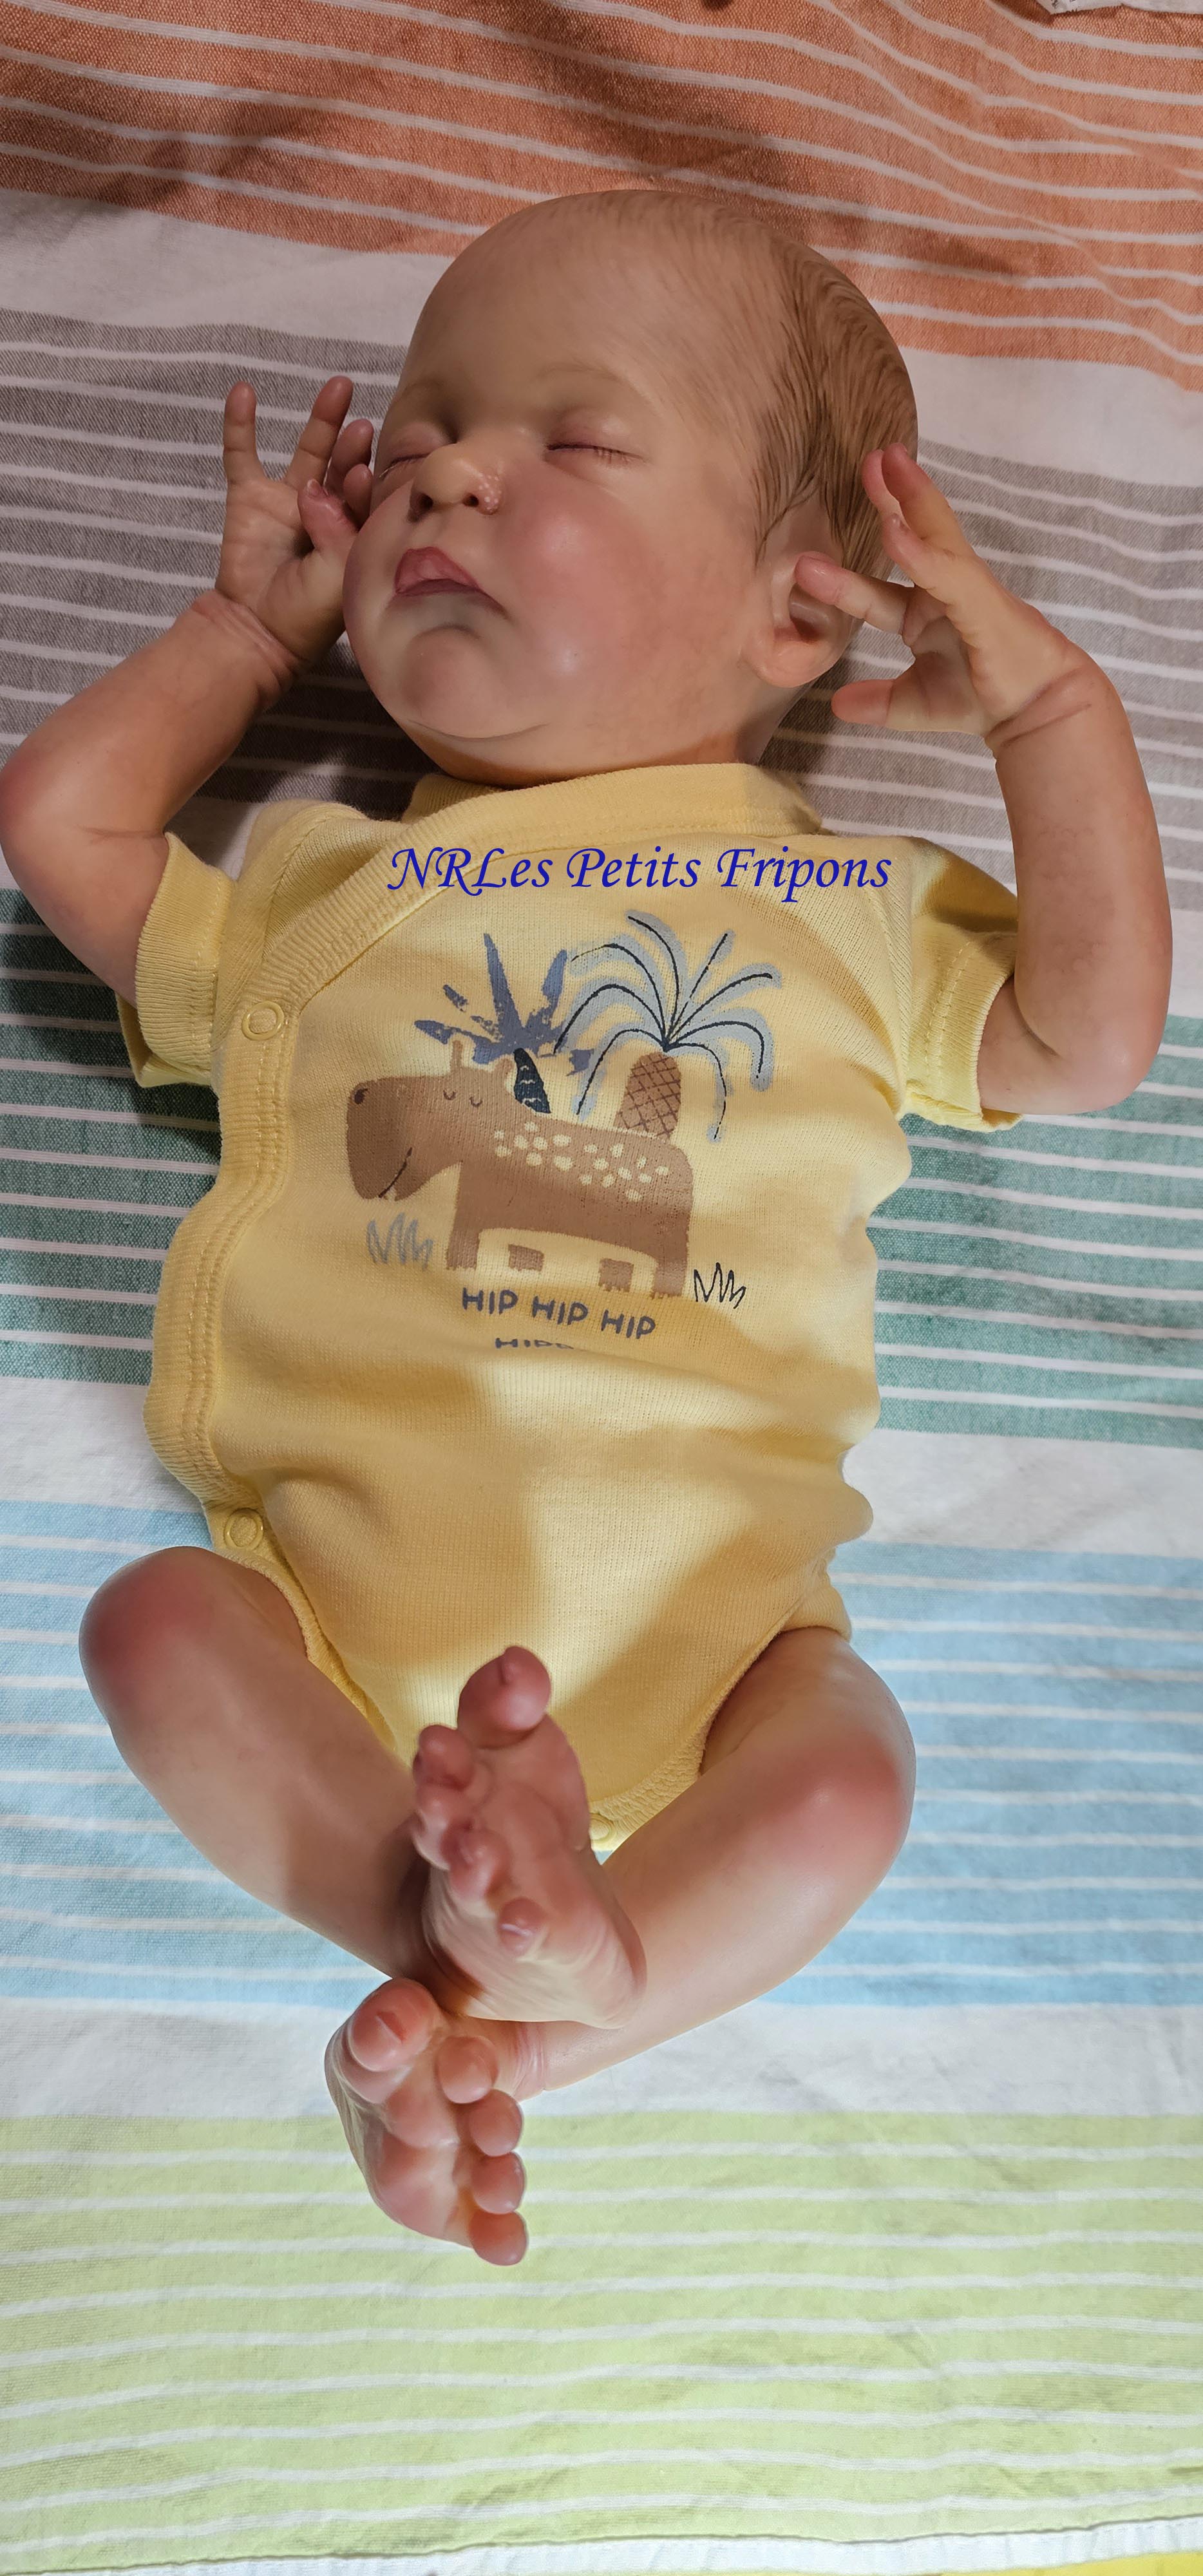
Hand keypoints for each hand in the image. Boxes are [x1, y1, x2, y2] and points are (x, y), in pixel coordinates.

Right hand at [214, 376, 374, 667]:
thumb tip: (312, 491)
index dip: (368, 484)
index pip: (369, 497)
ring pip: (308, 451)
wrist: (255, 632)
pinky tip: (244, 392)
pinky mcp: (249, 498)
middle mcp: (328, 511)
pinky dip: (240, 425)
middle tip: (361, 426)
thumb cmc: (306, 614)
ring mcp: (288, 501)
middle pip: (346, 466)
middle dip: (354, 445)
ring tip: (338, 388)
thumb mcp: (335, 575)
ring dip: (322, 420)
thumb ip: (335, 530)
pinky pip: (242, 454)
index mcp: (357, 533)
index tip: (365, 475)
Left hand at [793, 446, 1095, 743]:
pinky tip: (894, 530)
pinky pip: (947, 571)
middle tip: (870, 458)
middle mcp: (942, 594)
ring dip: (909, 499)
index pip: (876, 592)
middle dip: (890, 497)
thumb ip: (878, 701)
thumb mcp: (915, 704)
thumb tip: (837, 703)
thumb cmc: (985, 699)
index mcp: (923, 615)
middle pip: (912, 537)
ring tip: (885, 463)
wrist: (1038, 710)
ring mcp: (964, 591)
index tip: (808, 560)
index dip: (843, 578)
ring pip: (934, 538)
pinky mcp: (981, 600)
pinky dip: (919, 553)